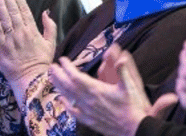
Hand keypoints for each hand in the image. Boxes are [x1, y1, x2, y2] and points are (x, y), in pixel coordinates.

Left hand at [0, 0, 55, 103]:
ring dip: (0, 4)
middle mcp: (22, 33)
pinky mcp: (1, 48)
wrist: (31, 80)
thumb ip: (49, 26)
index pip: (24, 9)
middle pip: (13, 10)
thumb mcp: (50, 43)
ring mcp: (11, 40)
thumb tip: (46, 12)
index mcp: (33, 30)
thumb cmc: (41, 62)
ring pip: (5, 18)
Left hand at [50, 44, 177, 135]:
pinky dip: (66, 104)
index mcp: (96, 90)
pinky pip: (73, 112)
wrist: (133, 128)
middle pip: (68, 86)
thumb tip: (120, 57)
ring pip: (69, 97)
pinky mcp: (89, 120)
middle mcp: (88, 100)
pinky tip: (62, 99)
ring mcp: (87, 111)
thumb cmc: (132, 106)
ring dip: (59, 87)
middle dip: (59, 75)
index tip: (63, 60)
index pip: (76, 76)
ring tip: (52, 78)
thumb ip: (122, 70)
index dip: (67, 67)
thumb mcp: (129, 85)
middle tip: (52, 66)